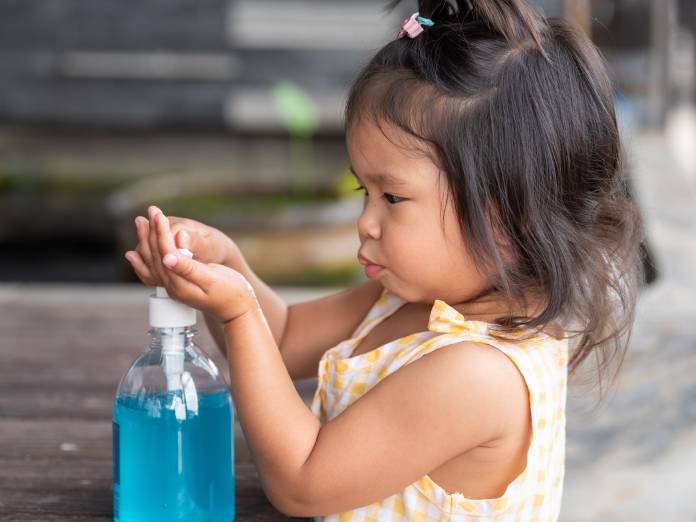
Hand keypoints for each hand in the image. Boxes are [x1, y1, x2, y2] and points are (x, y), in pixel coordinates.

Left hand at [134, 206, 257, 323]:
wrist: (238, 310)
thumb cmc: (232, 292)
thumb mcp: (212, 279)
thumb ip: (189, 269)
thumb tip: (167, 258)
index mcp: (180, 284)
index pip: (165, 254)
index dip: (161, 233)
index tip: (159, 215)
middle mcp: (172, 287)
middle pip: (155, 256)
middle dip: (151, 232)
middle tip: (151, 210)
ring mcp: (173, 288)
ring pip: (153, 261)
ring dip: (146, 241)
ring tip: (141, 222)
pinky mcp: (177, 286)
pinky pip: (154, 271)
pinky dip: (142, 260)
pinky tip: (134, 254)